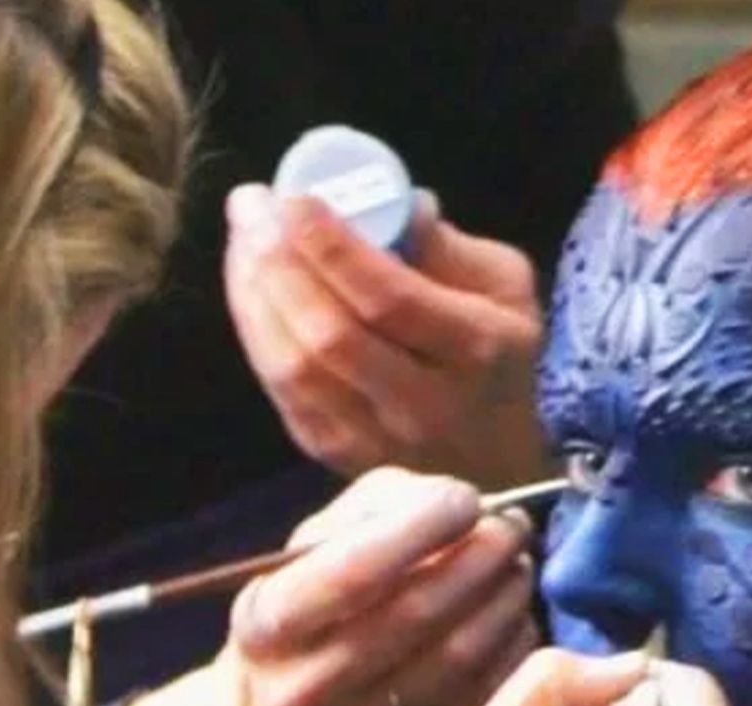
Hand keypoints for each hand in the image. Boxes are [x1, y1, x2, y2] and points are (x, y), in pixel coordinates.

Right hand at [120, 468, 537, 705]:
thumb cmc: (301, 629)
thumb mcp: (300, 562)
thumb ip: (370, 510)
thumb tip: (449, 498)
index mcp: (270, 625)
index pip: (353, 569)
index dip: (423, 524)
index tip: (466, 499)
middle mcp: (308, 687)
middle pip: (420, 609)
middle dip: (483, 553)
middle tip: (512, 526)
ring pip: (462, 653)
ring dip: (507, 596)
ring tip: (516, 565)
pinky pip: (485, 694)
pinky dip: (514, 645)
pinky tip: (512, 618)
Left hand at [224, 184, 546, 482]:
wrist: (497, 462)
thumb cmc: (499, 359)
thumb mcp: (506, 289)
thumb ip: (449, 246)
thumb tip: (392, 204)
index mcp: (475, 351)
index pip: (390, 300)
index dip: (331, 247)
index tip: (294, 197)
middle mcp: (425, 405)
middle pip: (330, 335)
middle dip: (278, 263)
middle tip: (253, 207)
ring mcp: (375, 438)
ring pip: (294, 366)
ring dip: (254, 293)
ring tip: (245, 238)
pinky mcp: (334, 452)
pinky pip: (279, 389)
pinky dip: (256, 329)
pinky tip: (251, 286)